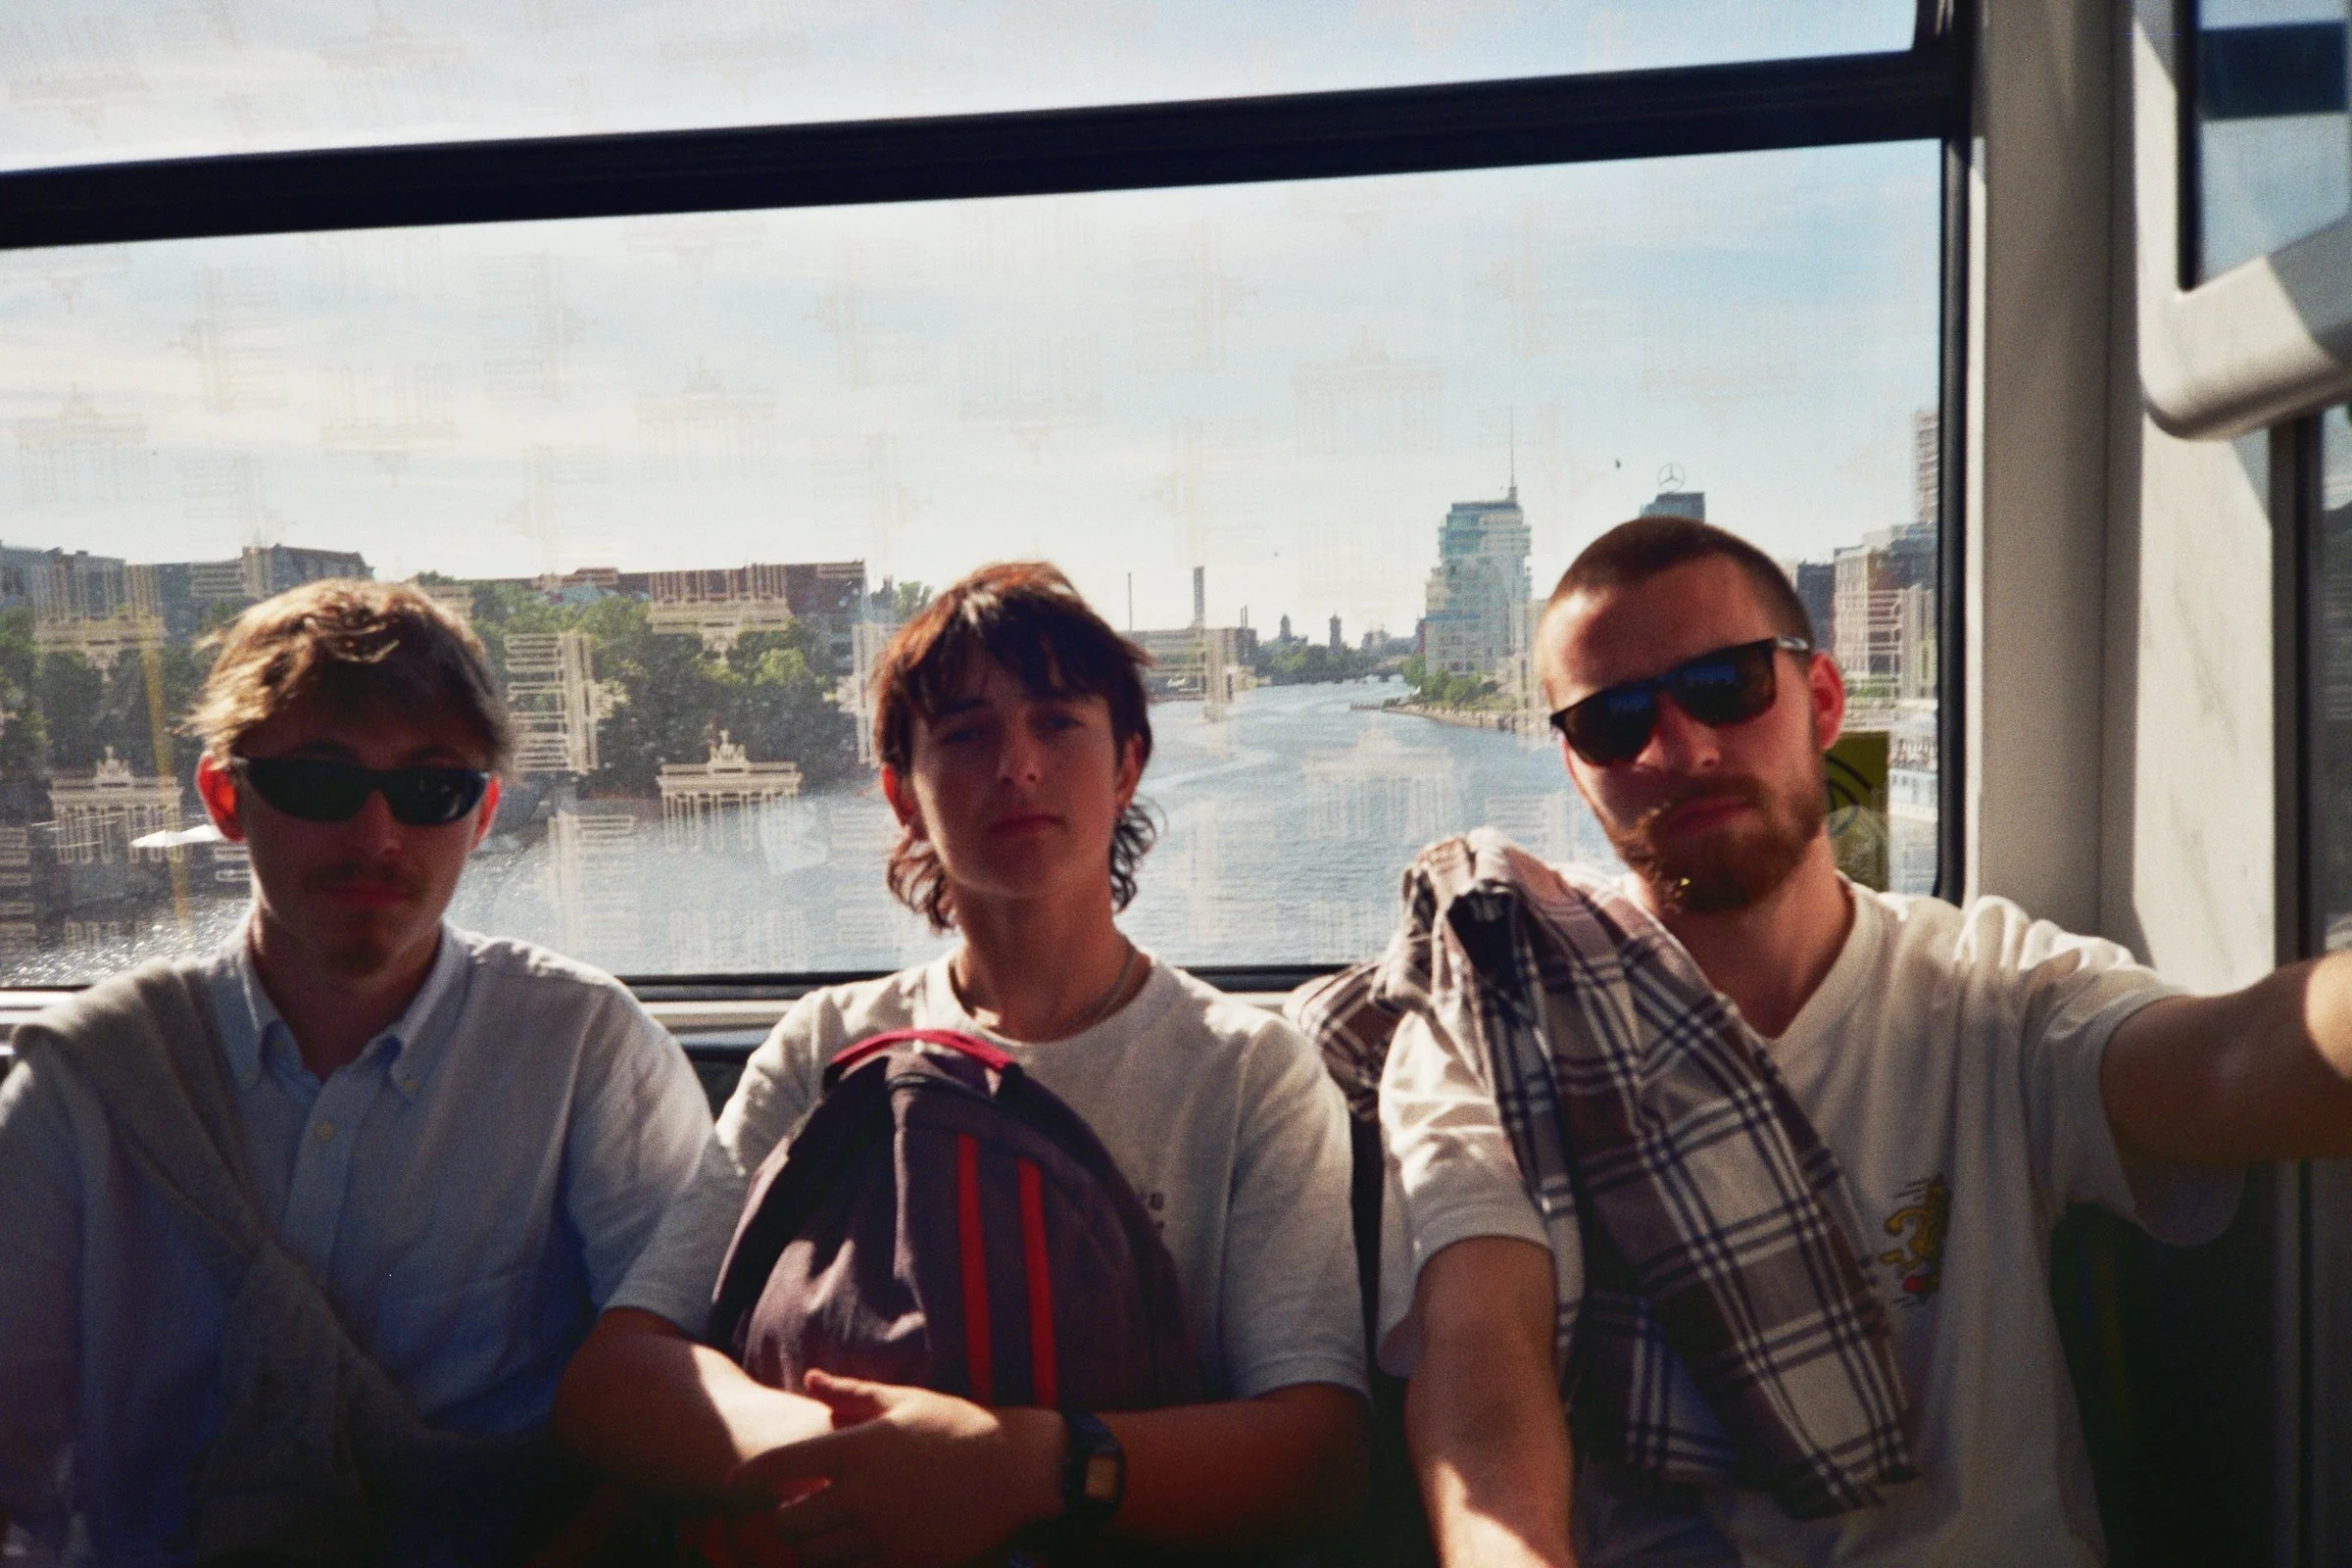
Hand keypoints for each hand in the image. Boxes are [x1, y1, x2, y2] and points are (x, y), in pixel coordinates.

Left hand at [727, 1370, 1065, 1567]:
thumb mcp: (905, 1400)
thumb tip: (808, 1377)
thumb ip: (851, 1391)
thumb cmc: (959, 1427)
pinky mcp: (903, 1563)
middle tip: (788, 1511)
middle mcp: (863, 1496)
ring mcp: (882, 1535)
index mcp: (858, 1450)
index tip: (731, 1483)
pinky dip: (840, 1564)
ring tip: (817, 1533)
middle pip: (789, 1523)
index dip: (747, 1476)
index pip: (780, 1466)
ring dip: (807, 1547)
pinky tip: (847, 1550)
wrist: (1017, 1473)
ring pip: (814, 1556)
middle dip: (780, 1518)